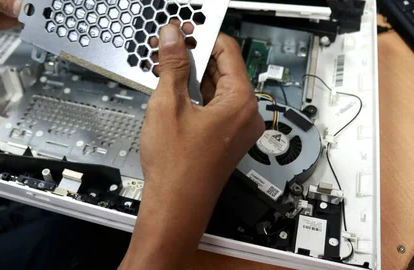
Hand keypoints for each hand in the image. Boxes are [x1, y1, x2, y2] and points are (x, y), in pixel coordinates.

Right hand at [120, 25, 263, 268]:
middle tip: (171, 44)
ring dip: (193, 76)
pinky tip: (173, 88)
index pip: (229, 52)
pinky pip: (215, 106)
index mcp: (241, 102)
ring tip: (167, 64)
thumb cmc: (177, 167)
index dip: (205, 36)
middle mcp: (246, 115)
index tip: (185, 28)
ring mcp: (237, 129)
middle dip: (197, 56)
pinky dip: (196, 95)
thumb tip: (174, 37)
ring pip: (218, 89)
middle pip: (225, 70)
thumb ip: (173, 65)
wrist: (175, 206)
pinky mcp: (226, 139)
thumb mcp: (169, 105)